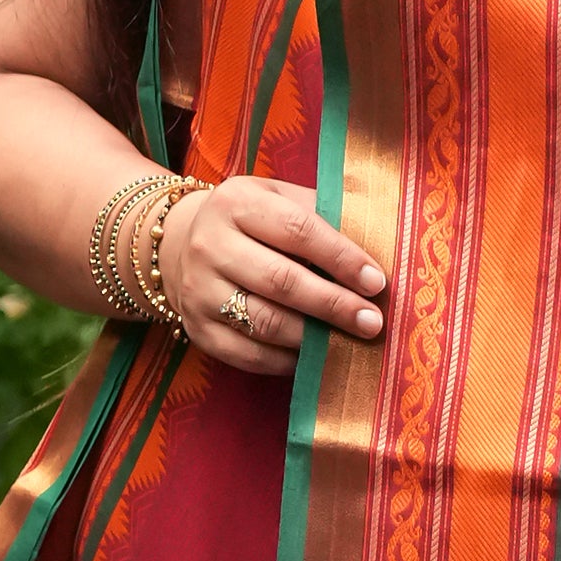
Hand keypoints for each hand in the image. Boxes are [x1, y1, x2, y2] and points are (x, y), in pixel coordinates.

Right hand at [156, 176, 387, 378]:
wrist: (182, 244)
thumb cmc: (252, 222)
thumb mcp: (278, 199)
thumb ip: (321, 215)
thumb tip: (378, 248)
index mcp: (237, 203)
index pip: (298, 230)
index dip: (342, 259)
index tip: (376, 282)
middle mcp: (210, 244)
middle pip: (281, 281)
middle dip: (334, 305)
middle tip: (372, 322)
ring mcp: (199, 289)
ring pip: (265, 322)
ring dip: (314, 338)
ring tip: (348, 342)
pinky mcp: (197, 329)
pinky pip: (248, 354)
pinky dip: (287, 361)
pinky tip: (314, 358)